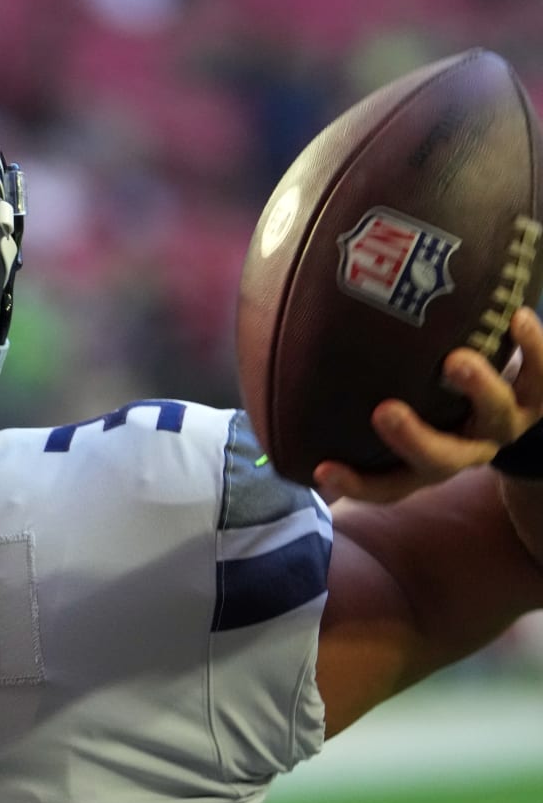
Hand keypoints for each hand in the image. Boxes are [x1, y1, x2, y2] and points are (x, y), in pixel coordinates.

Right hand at [314, 307, 542, 502]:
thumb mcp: (398, 406)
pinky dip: (533, 348)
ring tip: (456, 360)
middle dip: (414, 439)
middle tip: (385, 412)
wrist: (521, 404)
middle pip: (442, 460)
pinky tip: (517, 317)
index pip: (387, 486)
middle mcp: (466, 450)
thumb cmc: (435, 398)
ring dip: (477, 389)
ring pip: (496, 417)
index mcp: (427, 464)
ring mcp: (505, 424)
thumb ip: (352, 404)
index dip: (356, 483)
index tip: (321, 469)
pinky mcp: (538, 395)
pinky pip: (542, 376)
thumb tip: (285, 373)